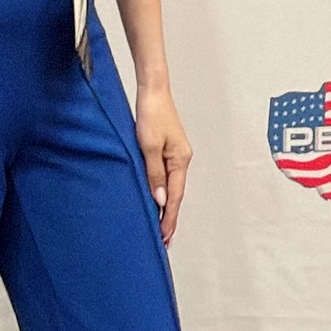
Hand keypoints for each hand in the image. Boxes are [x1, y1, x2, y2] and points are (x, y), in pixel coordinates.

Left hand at [135, 87, 191, 243]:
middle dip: (169, 217)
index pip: (174, 196)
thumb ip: (154, 174)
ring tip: (160, 226)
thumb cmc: (151, 114)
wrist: (152, 90)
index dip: (169, 218)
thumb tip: (160, 200)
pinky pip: (166, 175)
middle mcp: (181, 159)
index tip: (164, 236)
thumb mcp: (148, 147)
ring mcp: (175, 154)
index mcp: (180, 160)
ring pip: (171, 186)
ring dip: (165, 205)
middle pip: (175, 194)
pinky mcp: (167, 148)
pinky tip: (156, 198)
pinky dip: (162, 190)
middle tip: (163, 239)